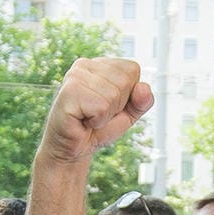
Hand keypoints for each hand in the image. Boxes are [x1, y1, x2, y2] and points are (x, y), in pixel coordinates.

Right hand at [39, 59, 153, 165]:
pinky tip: (82, 121)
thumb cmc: (97, 128)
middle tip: (97, 113)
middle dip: (117, 106)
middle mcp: (85, 64)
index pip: (132, 70)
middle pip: (125, 82)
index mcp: (99, 64)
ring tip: (89, 117)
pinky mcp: (69, 92)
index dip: (127, 95)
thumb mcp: (127, 115)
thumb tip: (143, 88)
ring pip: (113, 95)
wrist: (73, 150)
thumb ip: (142, 101)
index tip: (108, 105)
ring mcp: (75, 76)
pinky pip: (101, 107)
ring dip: (105, 115)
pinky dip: (97, 121)